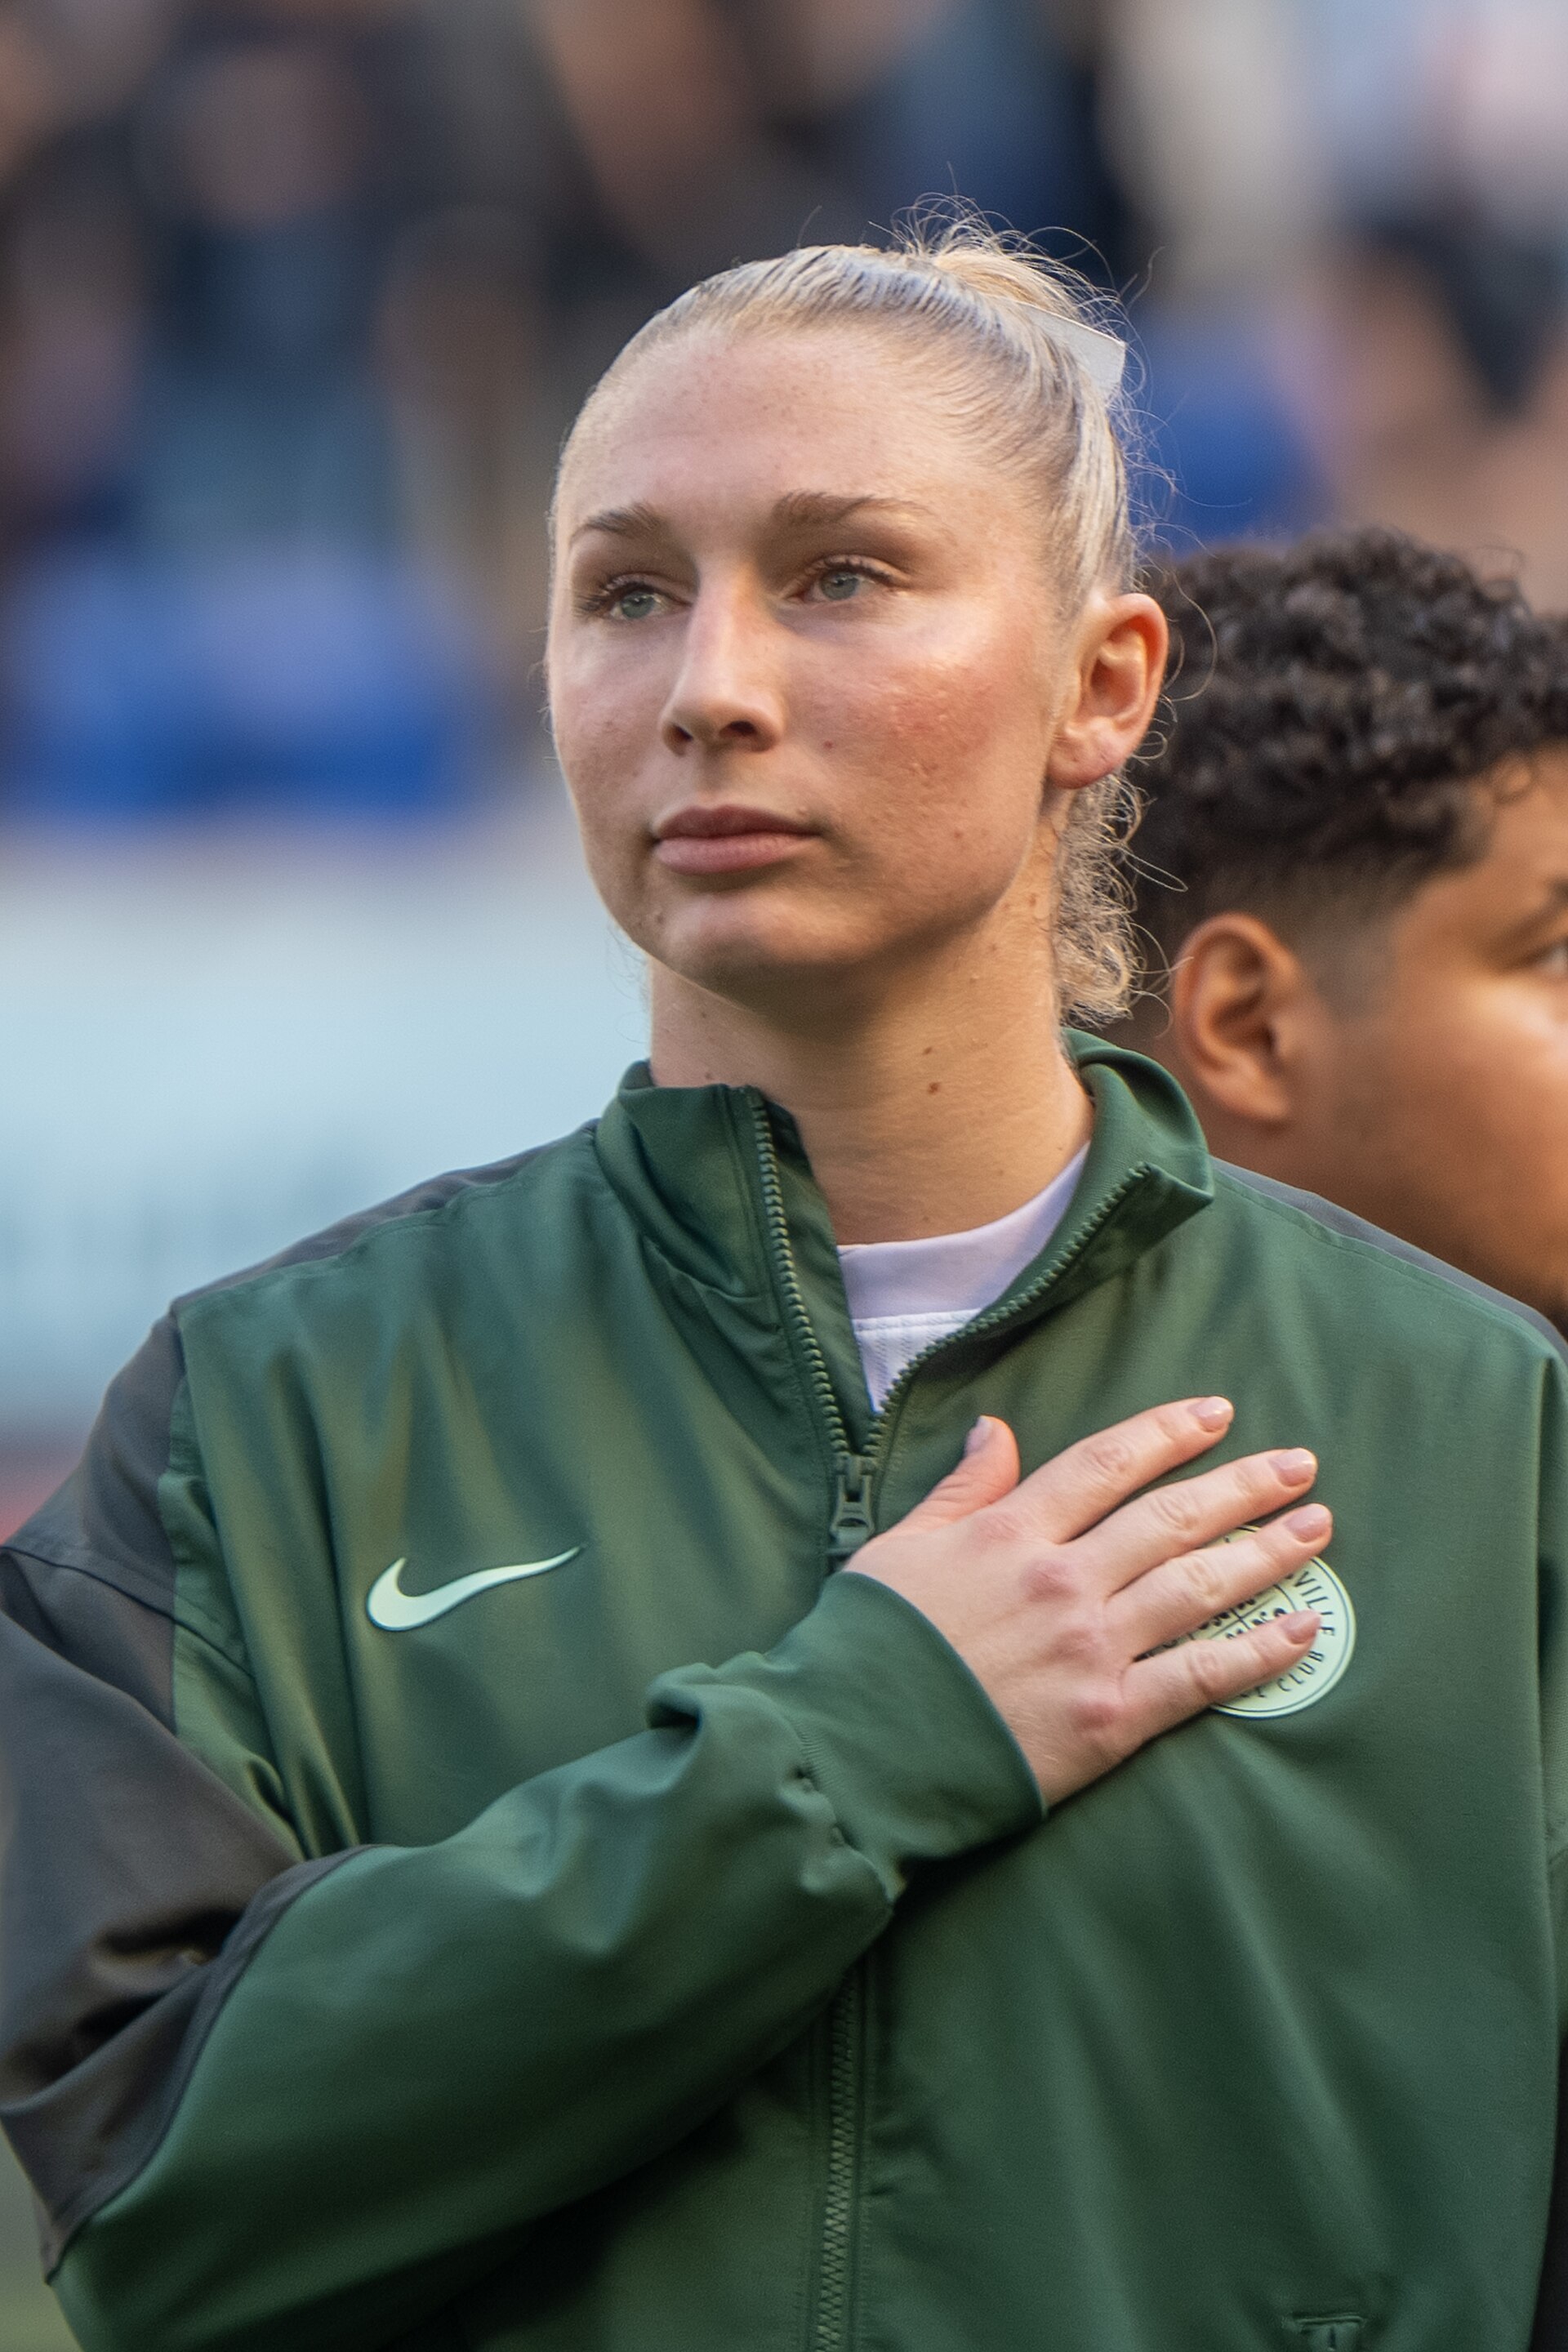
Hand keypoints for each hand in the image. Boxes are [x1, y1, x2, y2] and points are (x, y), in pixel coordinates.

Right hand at [846, 1399, 1328, 1805]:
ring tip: (1315, 1529)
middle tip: (1299, 1466)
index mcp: (1010, 1532)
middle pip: (1171, 1517)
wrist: (853, 1750)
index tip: (1218, 1413)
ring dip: (1266, 1552)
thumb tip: (997, 1430)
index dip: (1167, 1433)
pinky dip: (1258, 1651)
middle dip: (1243, 1485)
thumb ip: (961, 1489)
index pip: (1107, 1464)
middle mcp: (1062, 1578)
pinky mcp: (1110, 1718)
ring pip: (1198, 1585)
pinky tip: (1301, 1629)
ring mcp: (1091, 1647)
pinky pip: (1201, 1676)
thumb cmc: (868, 1648)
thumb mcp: (898, 1548)